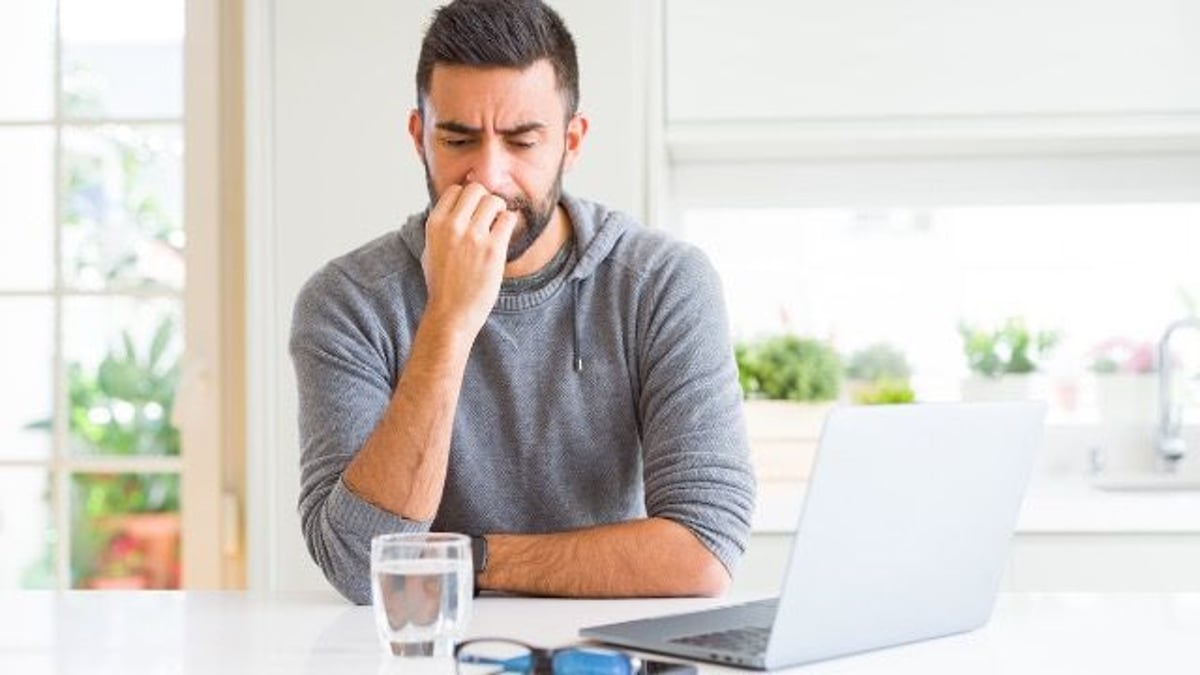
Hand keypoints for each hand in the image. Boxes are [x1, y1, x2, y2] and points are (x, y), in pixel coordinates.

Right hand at [420, 183, 517, 339]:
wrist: (451, 313)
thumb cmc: (442, 285)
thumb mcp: (430, 250)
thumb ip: (441, 228)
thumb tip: (454, 208)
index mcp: (435, 224)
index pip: (455, 190)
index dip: (467, 198)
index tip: (473, 210)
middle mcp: (453, 225)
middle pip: (476, 189)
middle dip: (485, 199)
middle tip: (489, 216)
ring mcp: (473, 236)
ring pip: (494, 201)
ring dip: (500, 210)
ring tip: (498, 225)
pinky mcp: (493, 249)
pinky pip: (509, 219)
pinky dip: (510, 223)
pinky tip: (505, 235)